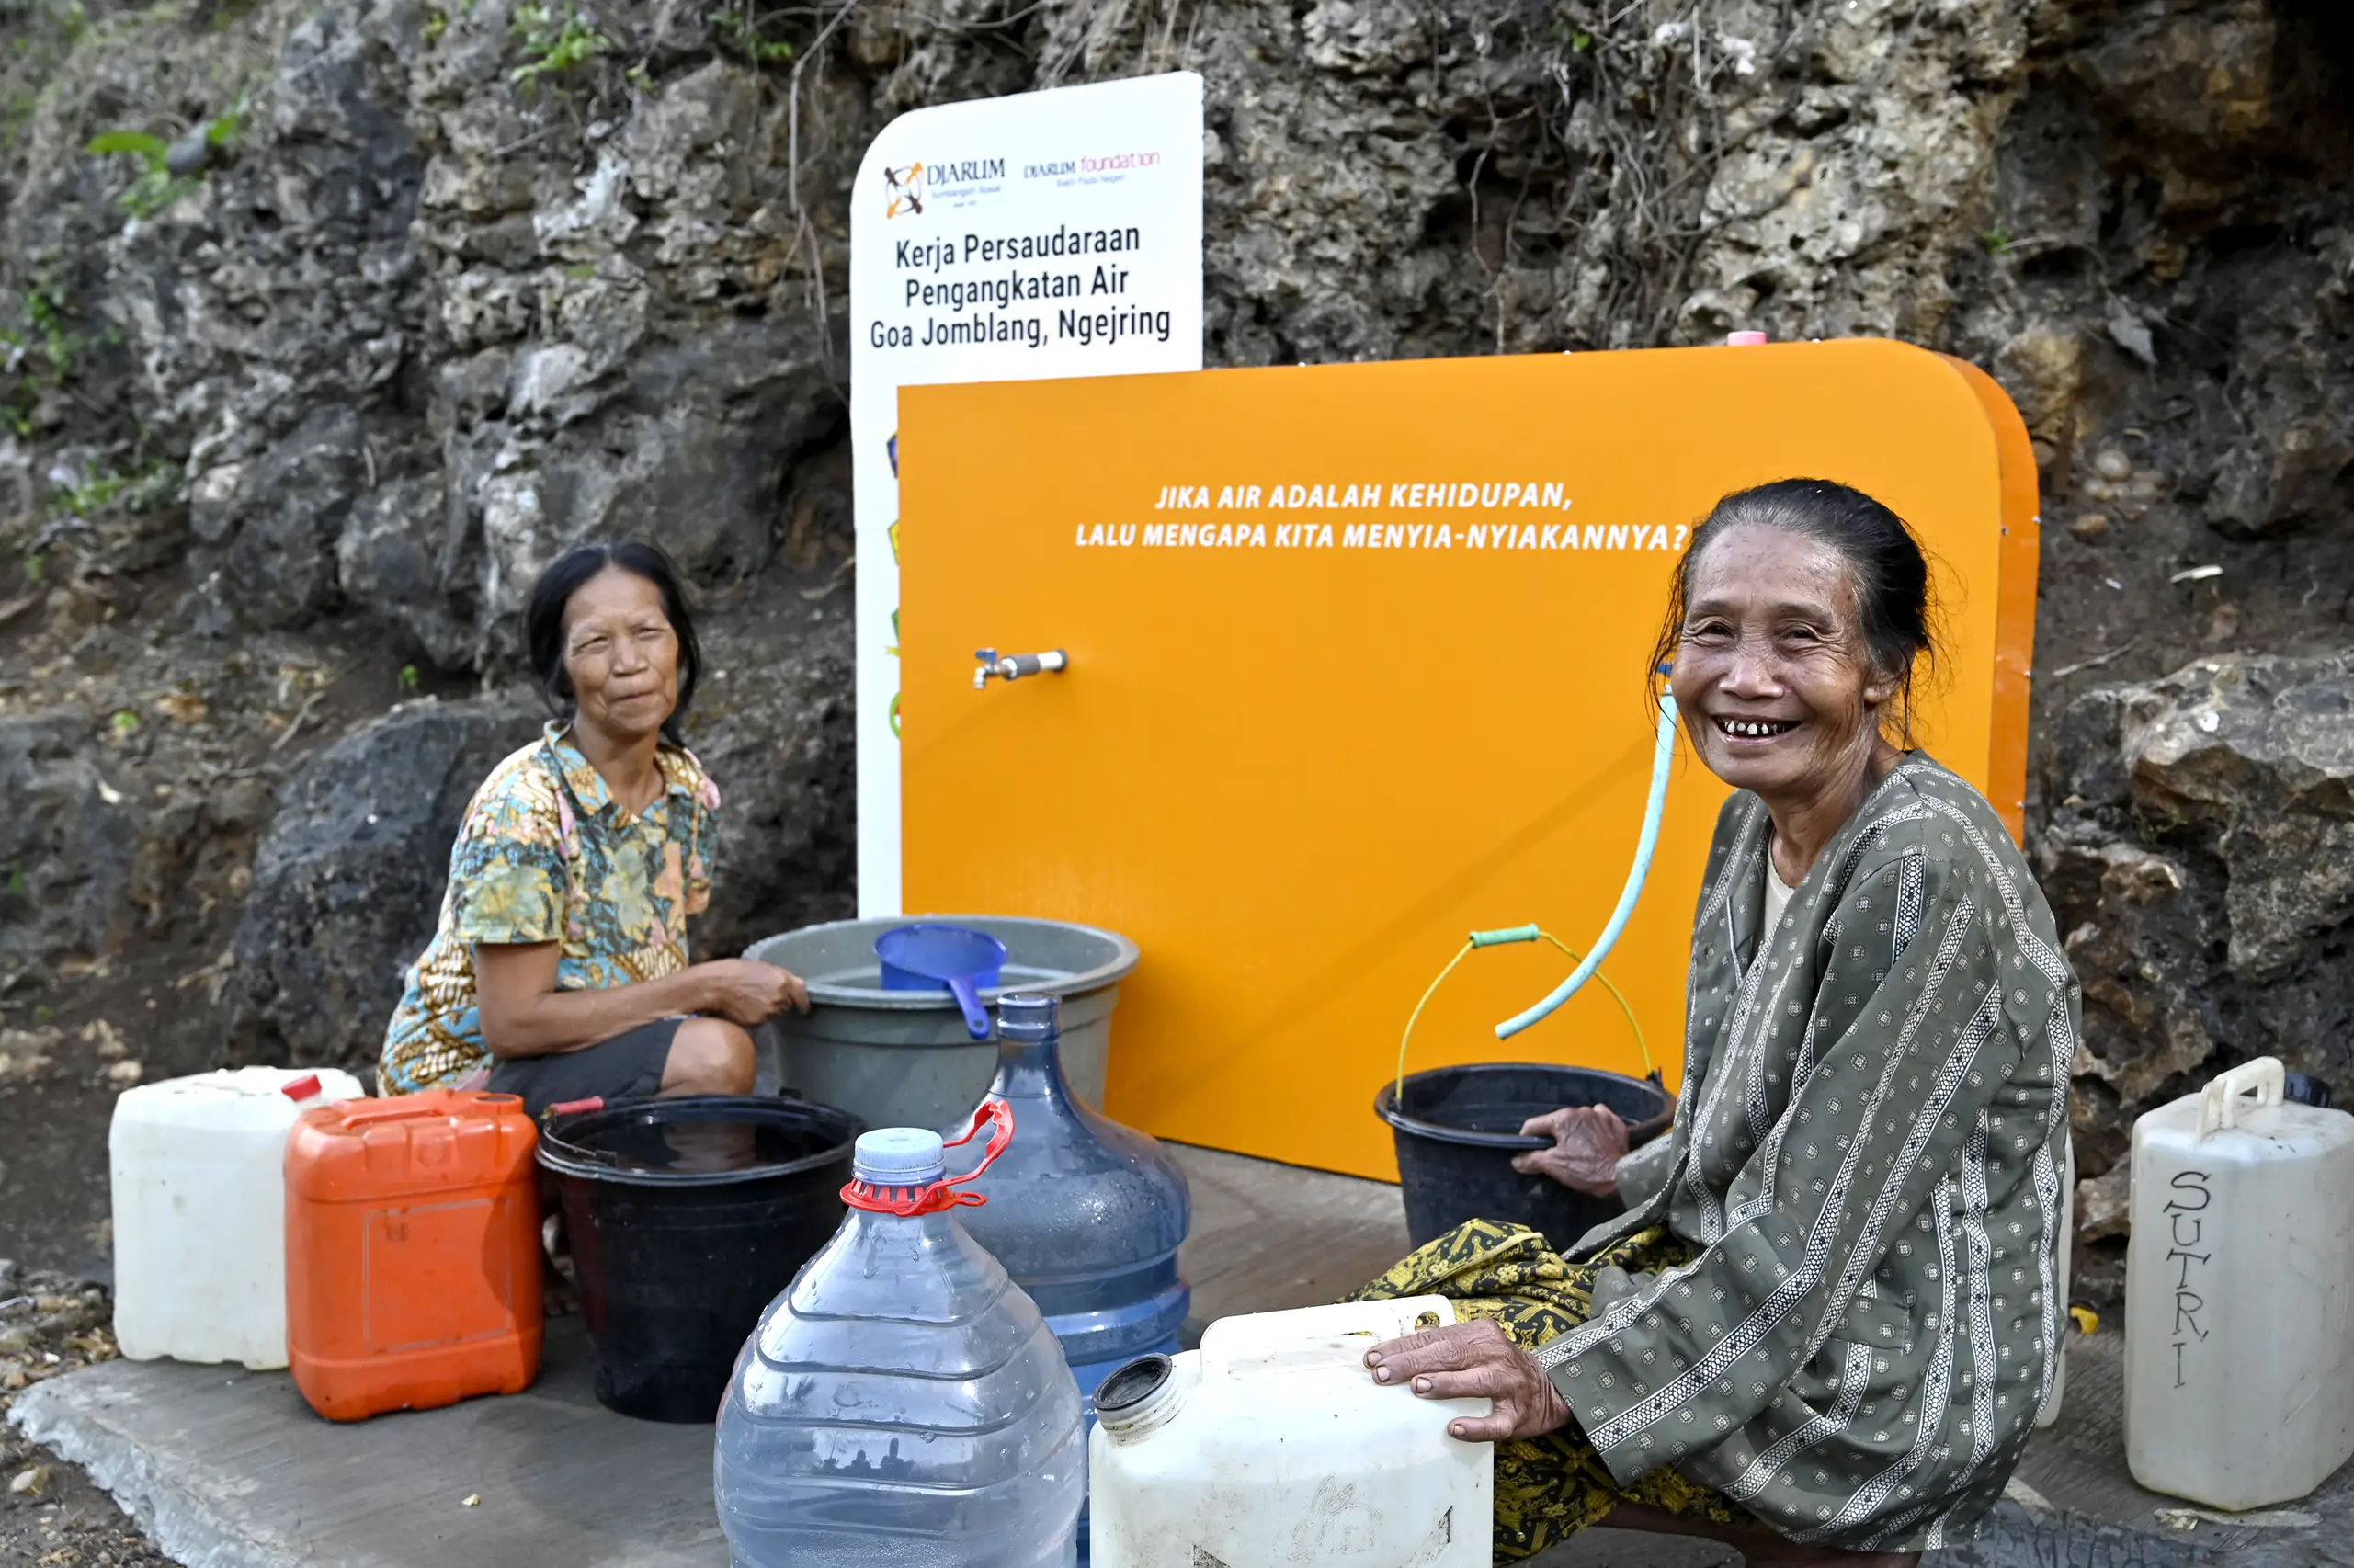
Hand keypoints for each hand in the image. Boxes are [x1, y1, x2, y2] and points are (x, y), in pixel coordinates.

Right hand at [695, 958, 809, 1025]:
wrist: (714, 986)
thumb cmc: (734, 971)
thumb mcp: (761, 967)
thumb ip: (778, 978)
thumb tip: (787, 986)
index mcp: (783, 980)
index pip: (802, 994)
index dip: (803, 1002)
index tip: (803, 1007)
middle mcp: (780, 997)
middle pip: (787, 1004)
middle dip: (779, 1001)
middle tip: (762, 994)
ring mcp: (769, 1011)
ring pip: (774, 1013)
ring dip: (767, 1009)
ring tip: (749, 998)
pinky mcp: (758, 1022)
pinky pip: (762, 1020)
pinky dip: (756, 1016)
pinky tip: (743, 1006)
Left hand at [1364, 1318, 1571, 1441]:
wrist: (1550, 1388)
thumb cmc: (1498, 1366)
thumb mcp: (1474, 1345)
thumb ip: (1443, 1343)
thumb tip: (1401, 1345)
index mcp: (1479, 1334)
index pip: (1435, 1338)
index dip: (1402, 1347)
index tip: (1374, 1358)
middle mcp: (1494, 1354)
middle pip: (1450, 1355)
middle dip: (1413, 1363)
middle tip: (1383, 1373)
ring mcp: (1508, 1384)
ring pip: (1476, 1382)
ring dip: (1446, 1384)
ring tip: (1417, 1387)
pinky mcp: (1517, 1415)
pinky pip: (1496, 1422)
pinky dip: (1477, 1426)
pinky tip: (1455, 1428)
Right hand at [1512, 1104, 1628, 1195]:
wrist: (1621, 1176)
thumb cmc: (1585, 1170)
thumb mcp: (1554, 1166)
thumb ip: (1531, 1160)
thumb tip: (1516, 1160)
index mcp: (1562, 1118)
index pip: (1534, 1124)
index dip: (1528, 1138)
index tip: (1530, 1151)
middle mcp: (1581, 1110)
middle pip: (1558, 1122)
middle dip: (1555, 1136)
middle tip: (1558, 1155)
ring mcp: (1600, 1114)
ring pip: (1579, 1120)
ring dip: (1575, 1131)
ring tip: (1579, 1150)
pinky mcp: (1615, 1122)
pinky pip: (1599, 1120)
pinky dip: (1594, 1128)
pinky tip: (1596, 1141)